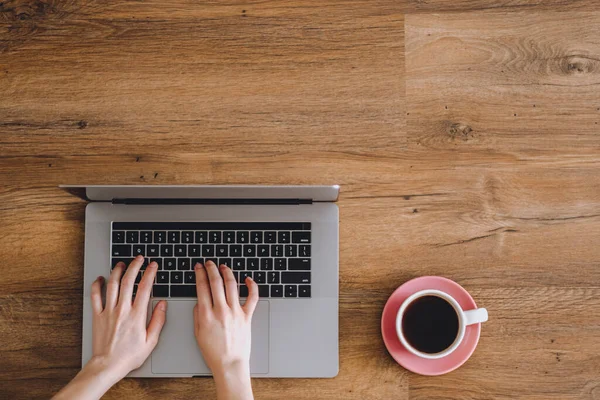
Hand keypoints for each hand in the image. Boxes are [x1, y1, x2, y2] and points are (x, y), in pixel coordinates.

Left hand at [53, 256, 166, 399]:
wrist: (108, 365)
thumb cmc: (129, 355)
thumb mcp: (151, 341)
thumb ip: (158, 320)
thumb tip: (163, 304)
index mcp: (137, 315)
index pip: (145, 288)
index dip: (150, 273)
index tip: (153, 265)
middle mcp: (122, 310)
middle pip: (128, 281)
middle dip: (135, 266)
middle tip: (139, 258)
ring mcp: (108, 311)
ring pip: (112, 285)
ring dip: (117, 271)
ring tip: (122, 264)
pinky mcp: (98, 316)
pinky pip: (96, 296)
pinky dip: (98, 285)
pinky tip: (101, 278)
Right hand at [194, 260, 257, 399]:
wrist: (230, 363)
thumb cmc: (213, 352)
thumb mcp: (198, 333)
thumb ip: (197, 315)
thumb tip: (199, 301)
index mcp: (206, 314)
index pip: (202, 287)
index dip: (200, 274)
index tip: (199, 267)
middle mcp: (221, 310)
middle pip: (216, 282)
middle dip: (211, 269)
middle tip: (209, 263)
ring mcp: (235, 312)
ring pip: (232, 285)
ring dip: (227, 272)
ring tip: (223, 267)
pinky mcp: (247, 316)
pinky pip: (252, 297)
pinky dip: (251, 286)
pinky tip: (247, 279)